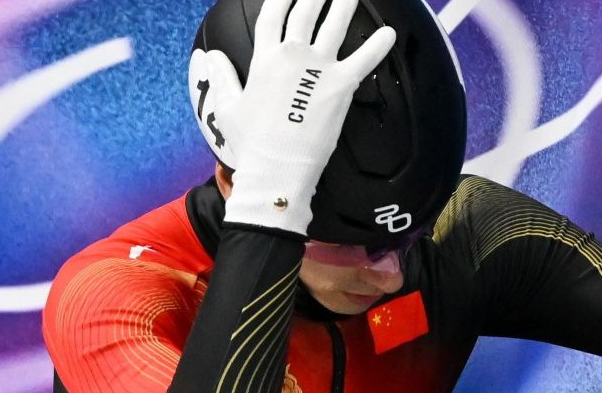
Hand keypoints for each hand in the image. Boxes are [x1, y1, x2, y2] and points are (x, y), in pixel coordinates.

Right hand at [188, 0, 395, 231]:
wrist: (277, 167)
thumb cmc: (251, 144)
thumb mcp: (228, 107)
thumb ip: (223, 77)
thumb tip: (211, 57)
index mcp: (264, 58)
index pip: (273, 15)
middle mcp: (292, 55)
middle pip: (306, 11)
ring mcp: (318, 68)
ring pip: (334, 24)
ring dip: (345, 3)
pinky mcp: (341, 86)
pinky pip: (364, 60)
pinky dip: (378, 45)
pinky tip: (391, 33)